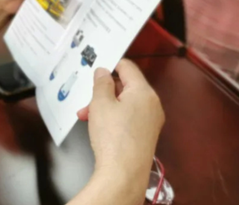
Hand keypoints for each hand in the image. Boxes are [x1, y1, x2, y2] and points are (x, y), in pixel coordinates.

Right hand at [78, 60, 163, 202]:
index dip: (110, 64)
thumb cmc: (114, 138)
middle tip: (87, 99)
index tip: (96, 69)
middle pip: (126, 86)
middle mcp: (152, 104)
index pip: (127, 67)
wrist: (123, 173)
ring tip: (87, 116)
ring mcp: (151, 121)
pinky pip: (129, 117)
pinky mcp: (146, 134)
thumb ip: (101, 83)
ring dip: (105, 105)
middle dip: (104, 91)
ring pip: (125, 103)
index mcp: (144, 92)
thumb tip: (103, 72)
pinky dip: (114, 116)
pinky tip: (98, 126)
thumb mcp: (100, 103)